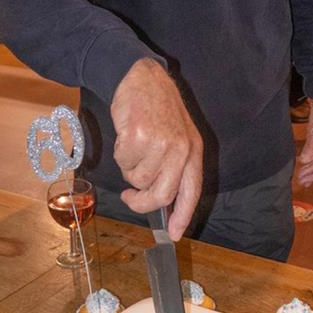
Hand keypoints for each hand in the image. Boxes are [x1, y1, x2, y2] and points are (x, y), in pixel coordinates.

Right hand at [111, 58, 202, 239]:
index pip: (191, 192)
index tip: (174, 235)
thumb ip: (174, 167)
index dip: (182, 216)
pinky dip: (120, 154)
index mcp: (193, 151)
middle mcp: (180, 149)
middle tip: (130, 197)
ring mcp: (160, 142)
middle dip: (142, 202)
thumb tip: (162, 202)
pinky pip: (123, 161)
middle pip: (162, 194)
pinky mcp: (138, 136)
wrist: (141, 78)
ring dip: (129, 169)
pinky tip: (126, 135)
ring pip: (138, 178)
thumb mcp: (178, 136)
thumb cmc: (157, 110)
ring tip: (133, 147)